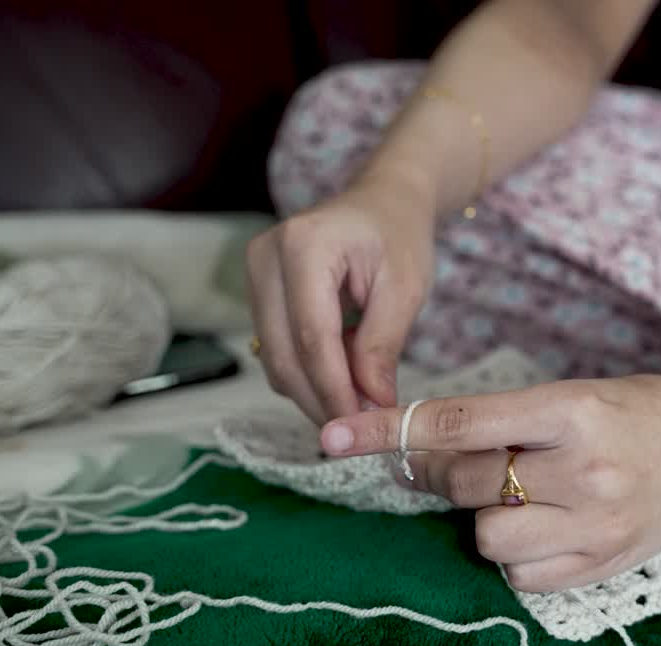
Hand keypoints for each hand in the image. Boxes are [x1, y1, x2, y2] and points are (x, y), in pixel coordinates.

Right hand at [246, 175, 435, 423]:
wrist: (383, 202)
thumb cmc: (399, 236)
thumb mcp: (405, 289)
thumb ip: (383, 346)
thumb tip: (371, 407)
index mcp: (305, 245)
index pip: (312, 337)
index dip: (333, 389)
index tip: (359, 426)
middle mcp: (266, 256)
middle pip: (283, 353)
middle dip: (320, 399)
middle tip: (360, 428)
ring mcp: (255, 273)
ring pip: (274, 358)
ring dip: (314, 390)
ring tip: (361, 399)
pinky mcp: (257, 291)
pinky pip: (276, 348)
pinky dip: (308, 372)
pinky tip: (343, 374)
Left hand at [317, 374, 660, 591]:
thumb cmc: (643, 411)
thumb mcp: (578, 394)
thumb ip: (507, 421)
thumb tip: (424, 450)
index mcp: (574, 409)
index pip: (460, 422)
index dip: (390, 430)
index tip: (336, 437)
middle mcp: (585, 468)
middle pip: (466, 482)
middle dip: (447, 473)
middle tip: (463, 462)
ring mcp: (598, 523)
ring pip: (487, 535)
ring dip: (486, 516)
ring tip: (523, 496)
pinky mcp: (605, 564)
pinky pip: (521, 575)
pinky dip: (518, 554)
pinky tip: (547, 527)